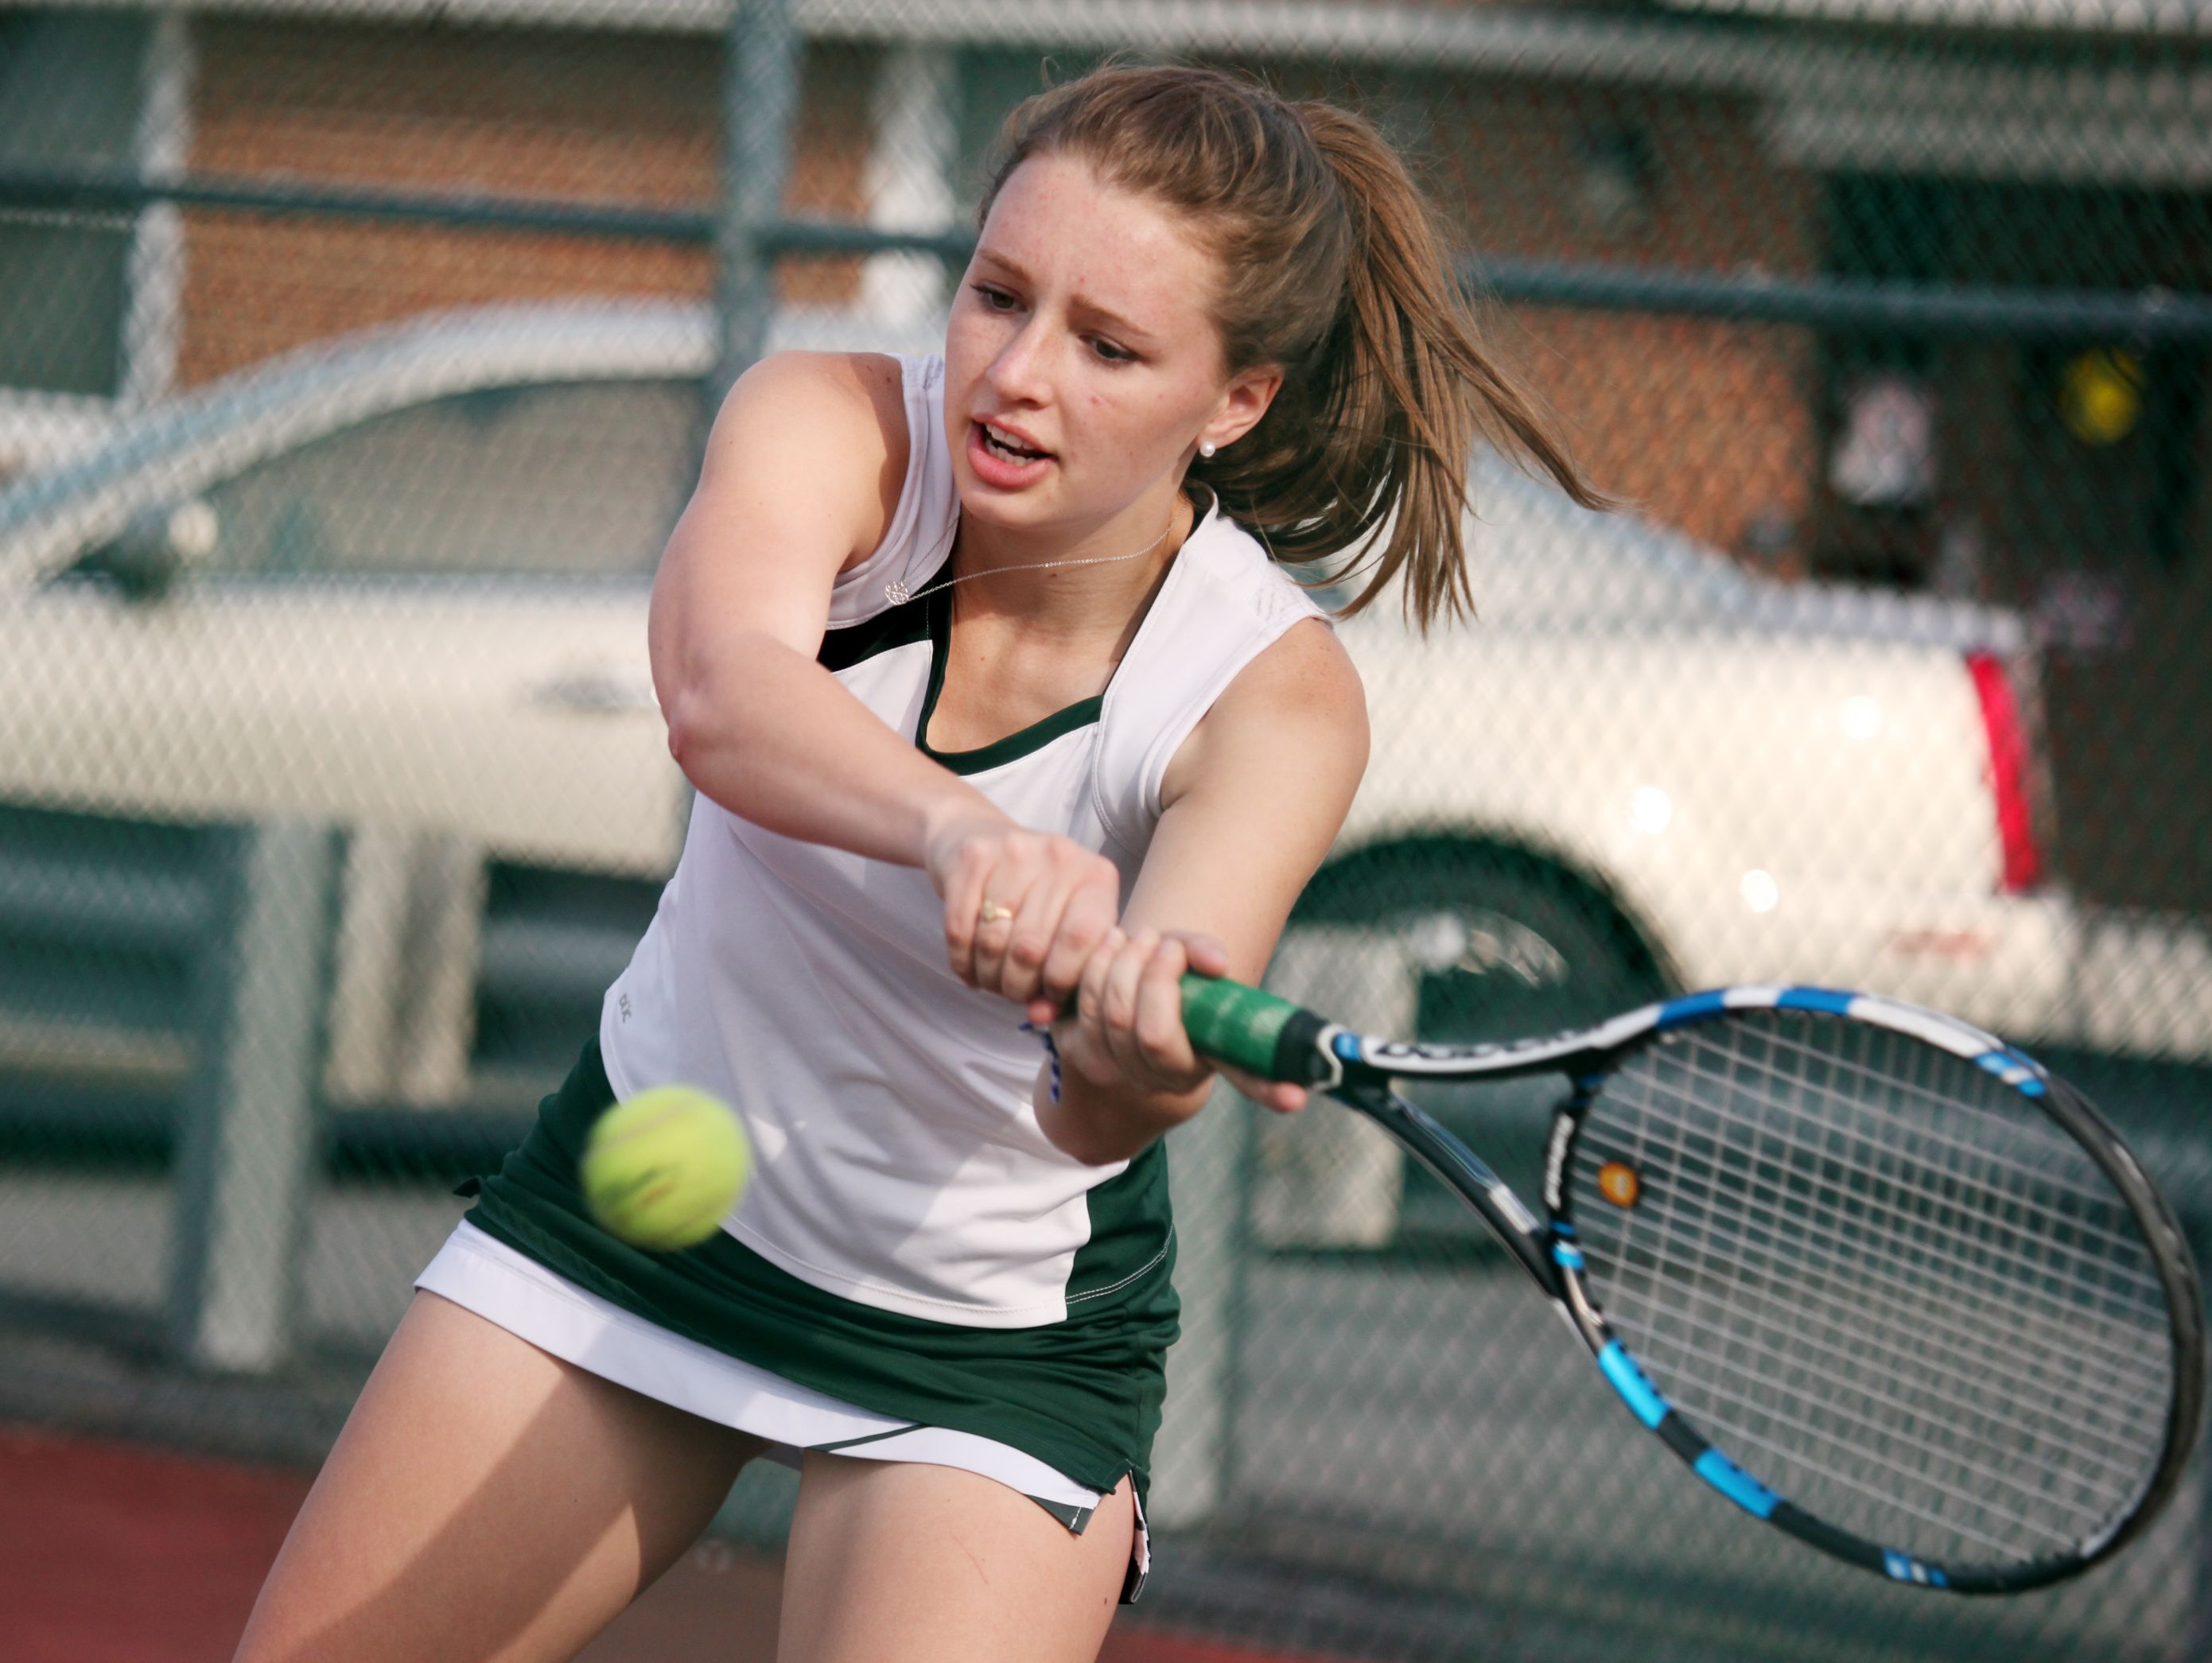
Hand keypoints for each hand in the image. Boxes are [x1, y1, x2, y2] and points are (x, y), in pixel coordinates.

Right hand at [924, 810, 1121, 1015]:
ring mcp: (1015, 851)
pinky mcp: (972, 857)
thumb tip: (1041, 1016)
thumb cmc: (1032, 894)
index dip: (1061, 980)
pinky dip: (961, 961)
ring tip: (990, 979)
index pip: (1082, 941)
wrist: (976, 835)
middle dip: (1017, 985)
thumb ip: (1063, 975)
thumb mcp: (1062, 926)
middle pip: (1032, 948)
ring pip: (993, 942)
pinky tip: (968, 965)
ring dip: (987, 976)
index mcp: (1097, 877)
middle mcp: (1061, 857)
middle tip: (1012, 991)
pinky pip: (959, 931)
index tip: (1048, 993)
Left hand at [1057, 930, 1307, 1115]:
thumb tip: (1219, 962)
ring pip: (1111, 1012)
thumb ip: (1206, 960)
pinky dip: (1098, 966)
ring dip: (1125, 963)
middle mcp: (1154, 1079)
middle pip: (1150, 1030)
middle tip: (1167, 943)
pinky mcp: (1073, 1047)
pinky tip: (1113, 945)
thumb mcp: (1190, 978)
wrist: (1116, 1014)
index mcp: (1194, 1070)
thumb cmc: (1167, 994)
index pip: (1241, 1080)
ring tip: (1143, 937)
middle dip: (1156, 974)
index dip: (1272, 1091)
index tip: (1299, 1096)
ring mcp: (1109, 1068)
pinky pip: (1082, 1003)